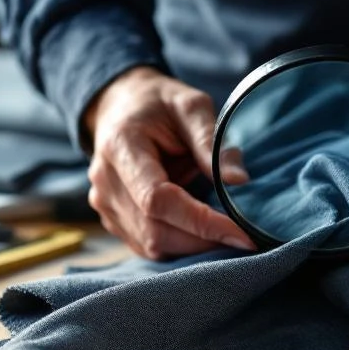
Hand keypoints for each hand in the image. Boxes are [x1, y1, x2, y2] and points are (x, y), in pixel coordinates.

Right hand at [84, 66, 254, 258]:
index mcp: (121, 146)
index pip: (158, 199)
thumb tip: (239, 181)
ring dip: (194, 245)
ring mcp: (104, 204)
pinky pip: (147, 246)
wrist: (119, 106)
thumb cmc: (159, 103)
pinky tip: (201, 232)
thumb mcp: (190, 106)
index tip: (242, 234)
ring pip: (152, 245)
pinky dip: (179, 244)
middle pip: (155, 230)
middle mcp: (105, 181)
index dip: (201, 222)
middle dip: (203, 240)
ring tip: (225, 232)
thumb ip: (212, 143)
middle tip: (244, 238)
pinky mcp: (112, 219)